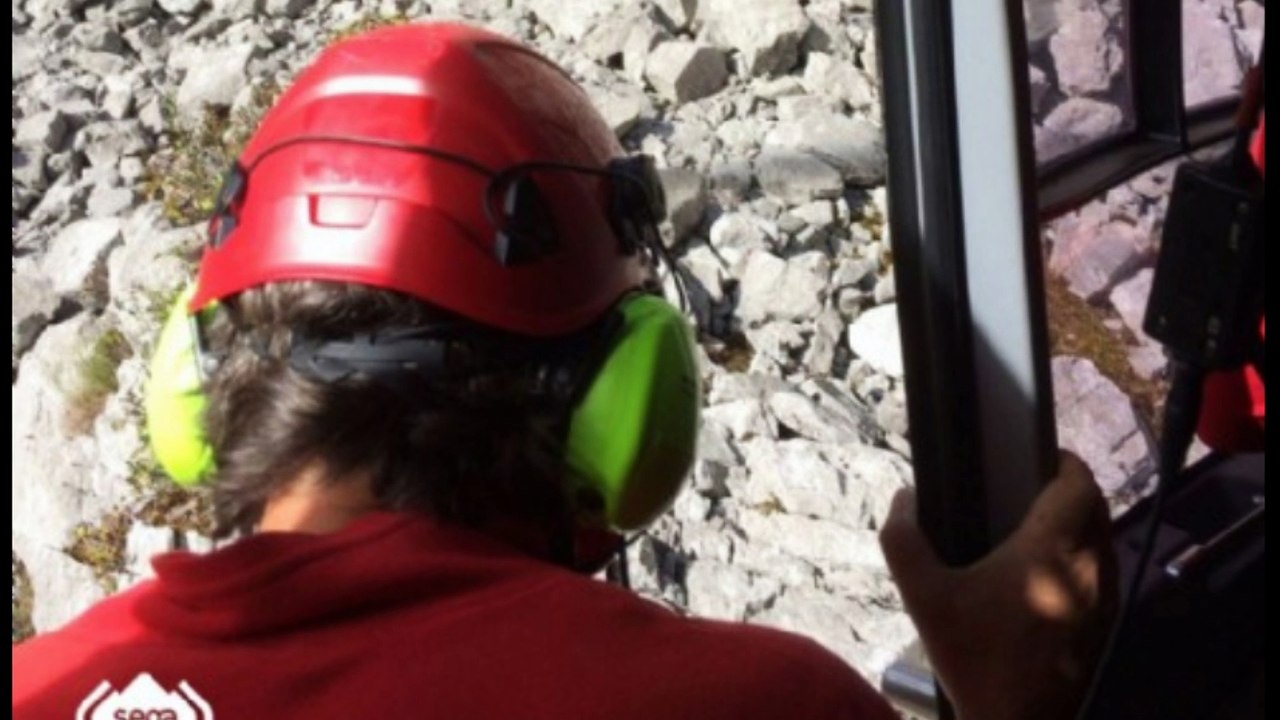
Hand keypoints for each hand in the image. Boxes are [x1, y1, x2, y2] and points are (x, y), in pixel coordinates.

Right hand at [880, 452, 1117, 719]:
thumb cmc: (972, 655)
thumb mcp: (922, 596)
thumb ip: (903, 538)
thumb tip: (905, 498)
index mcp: (1051, 548)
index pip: (1079, 483)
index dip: (1065, 461)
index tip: (1038, 456)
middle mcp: (1089, 567)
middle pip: (1096, 507)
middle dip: (1070, 490)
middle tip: (1030, 488)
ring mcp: (1105, 599)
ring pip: (1103, 540)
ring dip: (1079, 524)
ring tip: (1036, 529)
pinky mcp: (1107, 626)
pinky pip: (1103, 571)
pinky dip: (1083, 557)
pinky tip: (1045, 575)